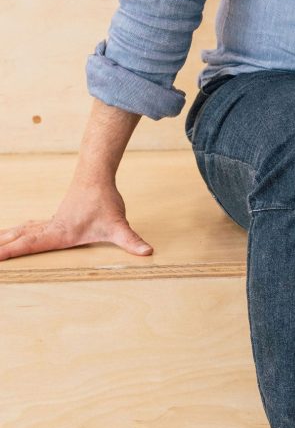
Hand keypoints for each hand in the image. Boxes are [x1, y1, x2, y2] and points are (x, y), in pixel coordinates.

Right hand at [0, 181, 152, 260]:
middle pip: (20, 238)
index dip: (12, 252)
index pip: (31, 245)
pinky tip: (13, 234)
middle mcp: (51, 228)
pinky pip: (30, 227)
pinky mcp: (54, 218)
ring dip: (6, 239)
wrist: (96, 175)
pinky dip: (17, 232)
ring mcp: (51, 222)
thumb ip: (131, 240)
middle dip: (2, 247)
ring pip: (23, 231)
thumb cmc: (104, 200)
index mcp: (61, 233)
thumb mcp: (118, 224)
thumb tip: (148, 251)